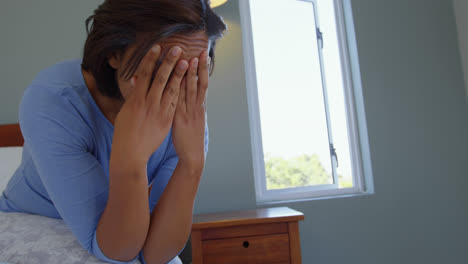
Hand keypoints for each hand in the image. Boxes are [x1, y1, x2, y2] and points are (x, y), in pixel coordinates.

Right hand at [111, 45, 188, 168]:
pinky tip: (188, 83)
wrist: (130, 152)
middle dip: (169, 62)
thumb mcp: (126, 110)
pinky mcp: (167, 120)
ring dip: (179, 74)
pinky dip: (181, 92)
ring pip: (171, 89)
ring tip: (187, 62)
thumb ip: (134, 95)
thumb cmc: (125, 131)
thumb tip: (135, 80)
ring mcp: (159, 111)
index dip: (151, 59)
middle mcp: (148, 103)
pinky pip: (175, 103)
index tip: (157, 47)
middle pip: (160, 78)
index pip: (145, 74)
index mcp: (136, 99)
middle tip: (177, 49)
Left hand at [172, 50, 209, 170]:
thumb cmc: (190, 139)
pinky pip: (177, 101)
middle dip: (200, 67)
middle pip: (199, 83)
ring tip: (190, 59)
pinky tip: (172, 79)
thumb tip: (188, 96)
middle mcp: (196, 107)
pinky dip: (173, 89)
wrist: (193, 155)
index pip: (203, 84)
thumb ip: (190, 107)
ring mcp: (189, 113)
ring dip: (190, 74)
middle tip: (201, 51)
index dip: (203, 69)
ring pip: (191, 90)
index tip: (203, 55)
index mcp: (200, 107)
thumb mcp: (193, 120)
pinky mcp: (180, 119)